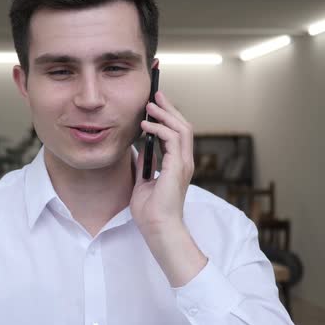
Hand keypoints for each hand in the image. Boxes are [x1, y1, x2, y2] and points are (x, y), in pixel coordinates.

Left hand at [130, 91, 194, 231]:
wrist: (157, 229)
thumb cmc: (151, 212)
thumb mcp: (143, 183)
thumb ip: (145, 165)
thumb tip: (140, 150)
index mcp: (177, 165)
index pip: (177, 134)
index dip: (168, 117)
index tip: (154, 106)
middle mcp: (184, 162)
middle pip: (183, 126)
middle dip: (169, 108)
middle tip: (155, 95)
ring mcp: (183, 164)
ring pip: (181, 128)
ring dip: (165, 114)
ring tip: (150, 105)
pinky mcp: (177, 167)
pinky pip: (171, 139)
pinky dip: (159, 129)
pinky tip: (146, 126)